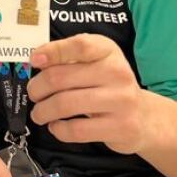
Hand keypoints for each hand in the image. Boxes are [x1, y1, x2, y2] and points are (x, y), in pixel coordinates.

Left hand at [28, 33, 147, 154]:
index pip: (80, 46)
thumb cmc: (108, 85)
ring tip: (39, 113)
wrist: (143, 116)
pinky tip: (56, 126)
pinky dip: (58, 129)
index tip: (34, 60)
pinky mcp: (120, 127)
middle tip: (33, 94)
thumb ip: (68, 57)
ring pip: (64, 105)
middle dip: (37, 88)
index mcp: (108, 50)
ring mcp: (121, 101)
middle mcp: (117, 72)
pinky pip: (76, 130)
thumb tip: (36, 59)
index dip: (53, 52)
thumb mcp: (94, 62)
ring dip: (43, 111)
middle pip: (61, 78)